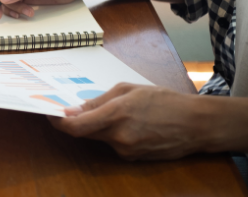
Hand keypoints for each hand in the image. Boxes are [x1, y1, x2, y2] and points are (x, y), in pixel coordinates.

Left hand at [47, 83, 209, 159]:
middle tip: (74, 108)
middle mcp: (118, 136)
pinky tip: (132, 124)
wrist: (197, 125)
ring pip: (100, 138)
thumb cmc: (165, 101)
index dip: (58, 122)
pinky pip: (114, 144)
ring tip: (120, 112)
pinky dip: (114, 134)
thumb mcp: (130, 90)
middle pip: (84, 133)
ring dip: (100, 127)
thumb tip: (74, 110)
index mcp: (116, 114)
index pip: (75, 126)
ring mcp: (126, 150)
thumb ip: (99, 101)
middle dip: (78, 121)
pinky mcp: (133, 158)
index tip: (50, 113)